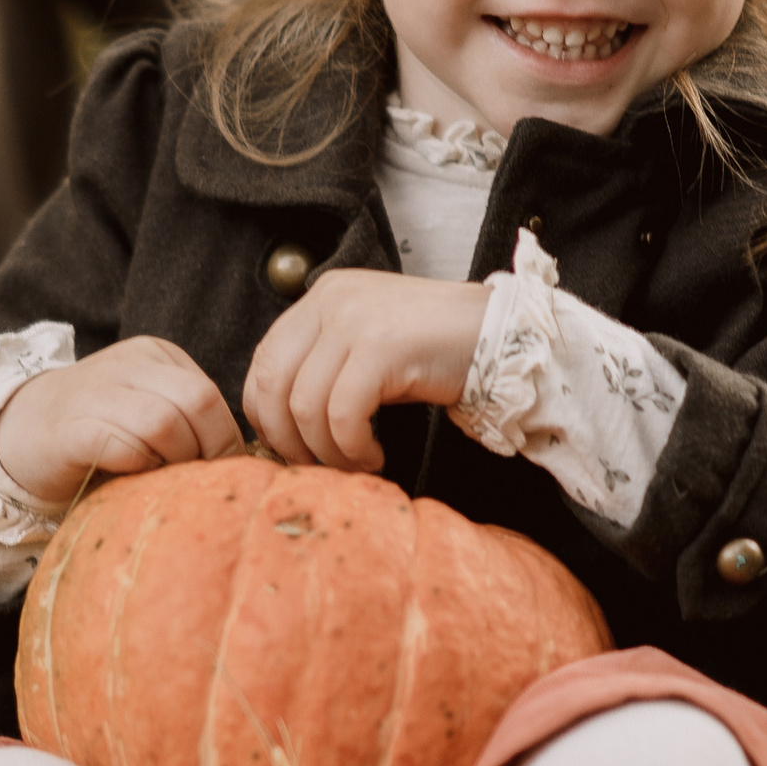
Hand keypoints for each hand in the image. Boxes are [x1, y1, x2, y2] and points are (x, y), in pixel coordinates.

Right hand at [0, 337, 243, 503]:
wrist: (18, 436)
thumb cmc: (99, 435)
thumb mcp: (151, 413)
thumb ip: (191, 425)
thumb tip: (243, 463)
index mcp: (157, 355)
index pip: (213, 395)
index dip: (224, 441)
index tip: (215, 472)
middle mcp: (129, 363)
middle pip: (199, 402)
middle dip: (208, 450)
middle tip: (194, 481)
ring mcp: (98, 390)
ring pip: (166, 422)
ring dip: (172, 461)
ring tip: (157, 477)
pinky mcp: (73, 427)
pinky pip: (125, 444)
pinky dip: (137, 467)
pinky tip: (127, 477)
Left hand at [244, 272, 488, 474]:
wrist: (504, 337)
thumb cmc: (439, 352)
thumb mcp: (370, 347)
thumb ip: (326, 366)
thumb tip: (284, 424)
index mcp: (323, 298)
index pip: (262, 362)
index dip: (266, 416)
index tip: (293, 449)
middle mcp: (331, 300)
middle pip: (270, 384)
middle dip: (287, 439)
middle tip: (317, 467)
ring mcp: (354, 319)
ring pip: (305, 405)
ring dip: (326, 451)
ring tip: (356, 464)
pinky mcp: (381, 346)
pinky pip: (342, 414)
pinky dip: (353, 447)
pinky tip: (375, 456)